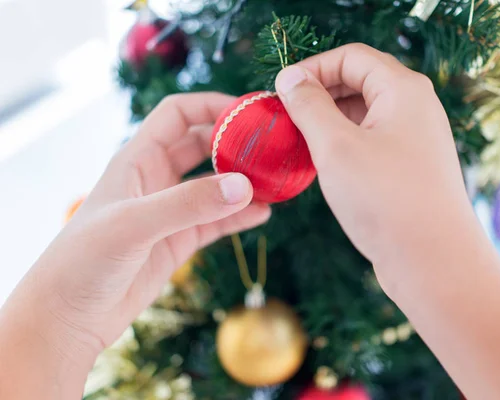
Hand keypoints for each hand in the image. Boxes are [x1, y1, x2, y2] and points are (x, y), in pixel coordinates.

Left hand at [0, 93, 269, 397]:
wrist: (69, 317)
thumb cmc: (84, 261)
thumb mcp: (134, 225)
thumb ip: (188, 204)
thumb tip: (245, 186)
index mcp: (137, 159)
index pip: (177, 114)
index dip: (211, 106)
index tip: (249, 114)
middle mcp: (156, 179)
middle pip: (203, 144)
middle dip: (235, 142)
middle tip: (271, 146)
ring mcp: (170, 211)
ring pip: (215, 185)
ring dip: (243, 180)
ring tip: (276, 180)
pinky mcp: (179, 241)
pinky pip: (218, 221)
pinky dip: (241, 216)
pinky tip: (264, 214)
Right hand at [275, 44, 474, 282]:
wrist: (434, 262)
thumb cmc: (385, 199)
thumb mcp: (336, 146)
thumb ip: (309, 105)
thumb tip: (290, 77)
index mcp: (403, 90)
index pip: (350, 57)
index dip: (311, 68)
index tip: (280, 92)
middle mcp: (415, 107)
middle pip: (359, 81)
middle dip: (318, 95)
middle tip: (285, 118)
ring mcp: (416, 138)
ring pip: (364, 114)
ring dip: (328, 122)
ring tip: (300, 143)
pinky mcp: (411, 167)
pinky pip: (372, 140)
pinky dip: (344, 144)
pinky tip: (324, 165)